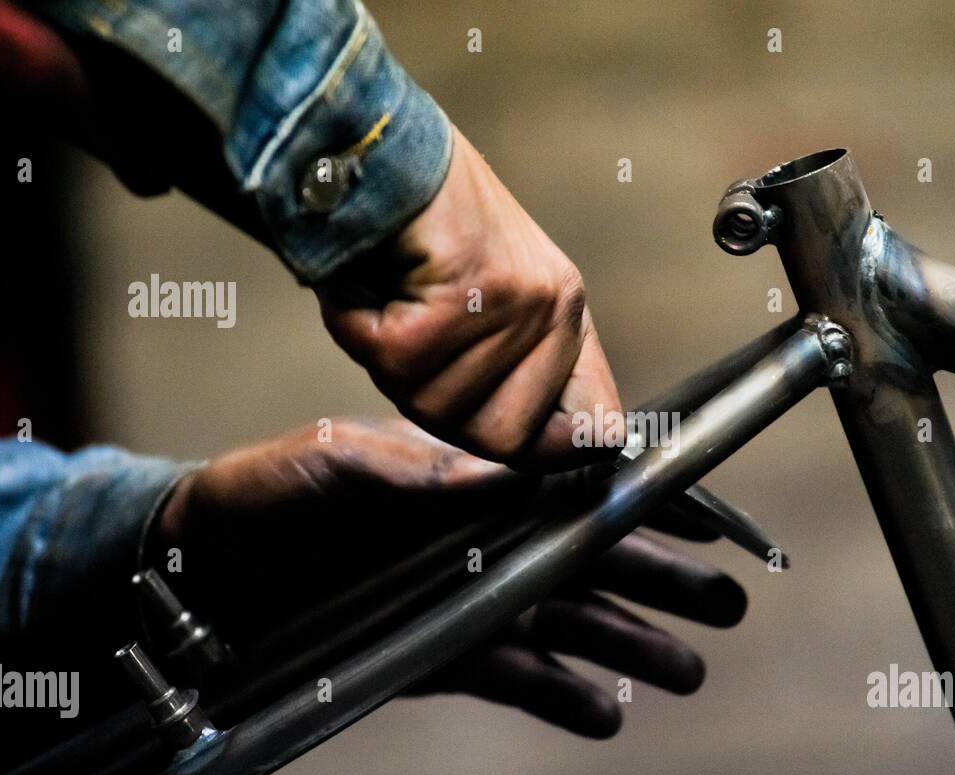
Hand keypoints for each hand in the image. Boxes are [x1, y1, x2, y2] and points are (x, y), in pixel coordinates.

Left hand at [154, 417, 746, 736]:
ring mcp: (474, 599)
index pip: (577, 484)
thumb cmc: (271, 495)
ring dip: (636, 646)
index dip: (646, 498)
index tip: (711, 516)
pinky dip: (566, 697)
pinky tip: (608, 713)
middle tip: (731, 602)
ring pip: (576, 624)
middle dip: (667, 579)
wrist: (206, 576)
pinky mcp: (447, 656)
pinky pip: (523, 678)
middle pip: (598, 560)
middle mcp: (489, 540)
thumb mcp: (339, 458)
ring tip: (691, 671)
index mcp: (477, 482)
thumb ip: (426, 468)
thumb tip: (512, 472)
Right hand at [316, 127, 621, 469]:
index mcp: (566, 312)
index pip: (596, 430)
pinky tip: (365, 285)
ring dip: (388, 361)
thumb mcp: (481, 309)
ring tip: (387, 299)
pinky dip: (358, 328)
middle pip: (498, 440)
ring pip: (437, 404)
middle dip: (436, 405)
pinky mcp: (469, 288)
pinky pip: (397, 362)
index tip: (508, 434)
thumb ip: (516, 376)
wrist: (376, 142)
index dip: (550, 451)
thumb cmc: (416, 229)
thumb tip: (563, 449)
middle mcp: (556, 306)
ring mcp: (519, 298)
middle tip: (408, 342)